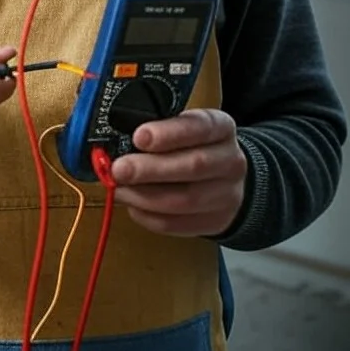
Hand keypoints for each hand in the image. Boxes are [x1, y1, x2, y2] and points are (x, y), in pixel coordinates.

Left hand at [110, 108, 247, 236]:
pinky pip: (178, 224)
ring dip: (144, 196)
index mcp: (222, 128)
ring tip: (118, 188)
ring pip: (185, 199)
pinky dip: (149, 215)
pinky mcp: (215, 222)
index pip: (200, 127)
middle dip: (151, 168)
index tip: (139, 136)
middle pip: (194, 166)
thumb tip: (118, 139)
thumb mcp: (184, 126)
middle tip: (119, 169)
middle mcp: (231, 161)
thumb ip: (159, 129)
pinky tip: (132, 204)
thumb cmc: (194, 145)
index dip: (169, 133)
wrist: (226, 179)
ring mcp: (227, 195)